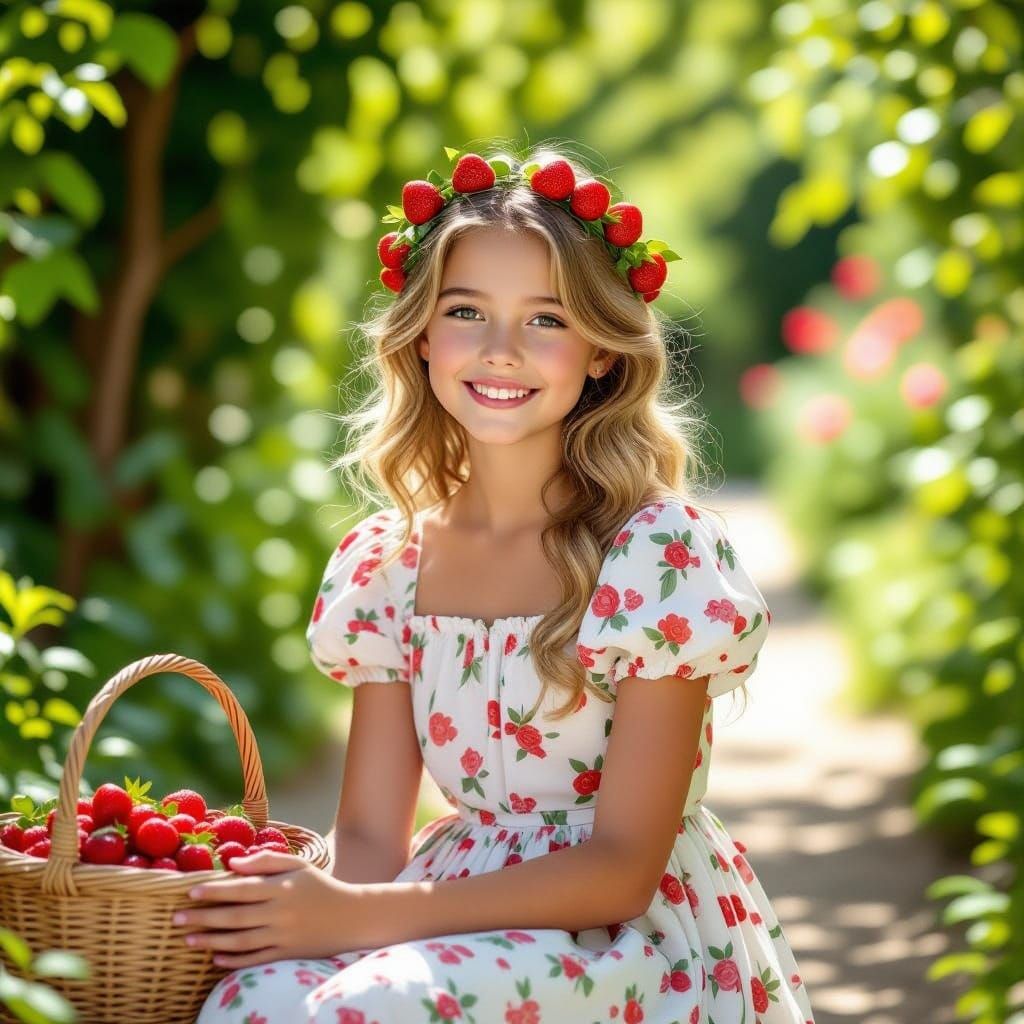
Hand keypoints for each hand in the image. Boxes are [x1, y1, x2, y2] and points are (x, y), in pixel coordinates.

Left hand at [172, 849, 368, 967]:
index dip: (214, 891)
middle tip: (176, 919)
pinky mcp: (286, 954)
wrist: (350, 916)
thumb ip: (266, 861)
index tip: (190, 892)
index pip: (241, 889)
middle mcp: (280, 913)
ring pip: (240, 941)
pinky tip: (215, 958)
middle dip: (203, 918)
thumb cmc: (320, 886)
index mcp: (282, 888)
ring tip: (188, 939)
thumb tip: (232, 863)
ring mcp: (283, 936)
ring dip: (211, 941)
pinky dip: (233, 960)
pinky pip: (254, 960)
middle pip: (234, 917)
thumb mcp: (298, 865)